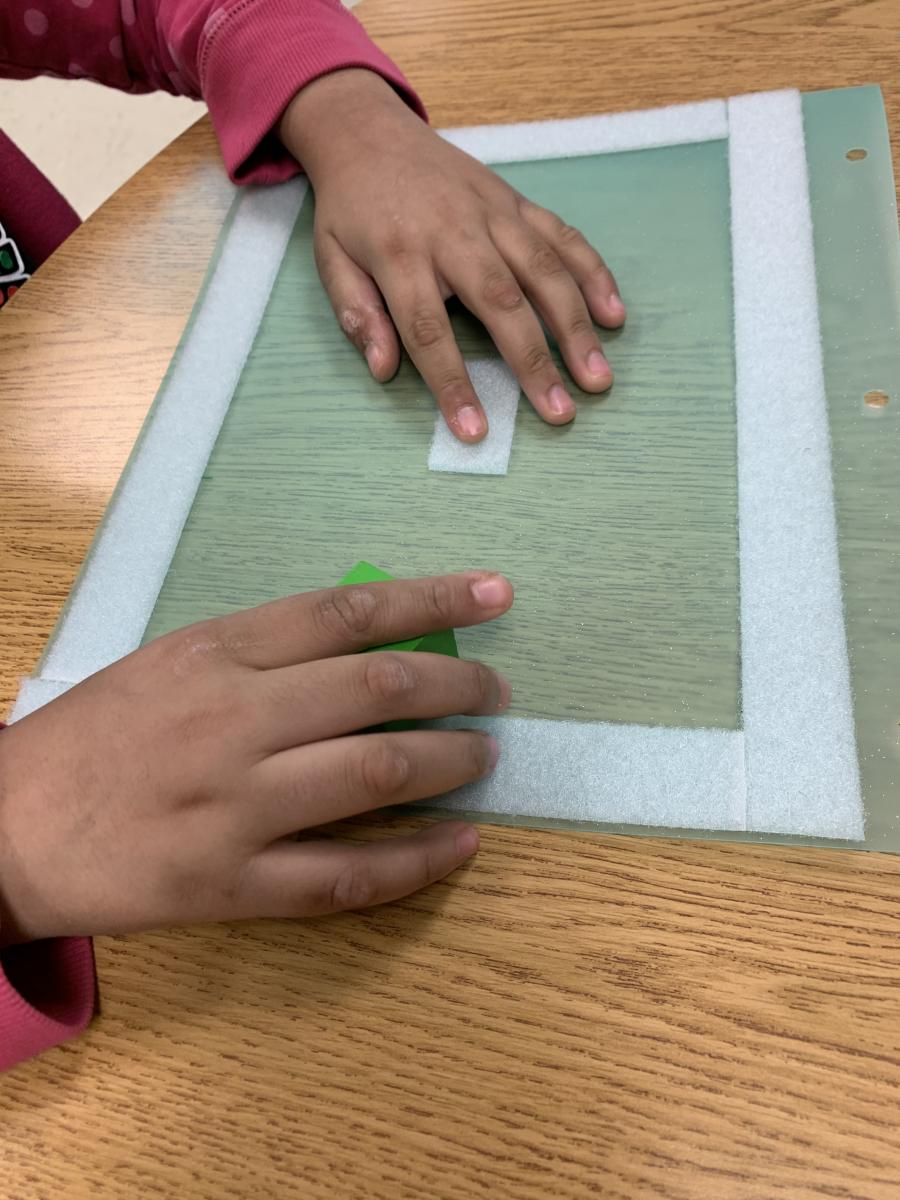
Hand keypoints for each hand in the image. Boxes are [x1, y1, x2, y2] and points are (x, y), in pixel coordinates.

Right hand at [0, 572, 513, 945]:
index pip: (346, 611)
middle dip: (458, 683)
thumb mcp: (170, 662)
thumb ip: (263, 651)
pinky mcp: (230, 885)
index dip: (434, 598)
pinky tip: (458, 847)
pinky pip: (344, 877)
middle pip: (377, 686)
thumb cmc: (94, 737)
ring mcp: (234, 806)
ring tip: (485, 756)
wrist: (8, 828)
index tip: (495, 593)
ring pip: (376, 773)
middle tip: (496, 691)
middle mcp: (233, 720)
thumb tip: (371, 643)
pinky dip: (415, 863)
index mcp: (213, 654)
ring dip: (451, 761)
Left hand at [279, 70, 625, 442]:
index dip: (452, 382)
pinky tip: (613, 314)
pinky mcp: (516, 201)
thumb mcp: (331, 260)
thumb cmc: (353, 210)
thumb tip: (385, 370)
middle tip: (560, 413)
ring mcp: (492, 212)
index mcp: (400, 253)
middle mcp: (453, 231)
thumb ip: (357, 315)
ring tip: (597, 376)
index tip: (474, 430)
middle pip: (500, 303)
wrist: (369, 132)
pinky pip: (562, 235)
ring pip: (543, 271)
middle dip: (533, 362)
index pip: (428, 330)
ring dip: (575, 326)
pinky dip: (592, 273)